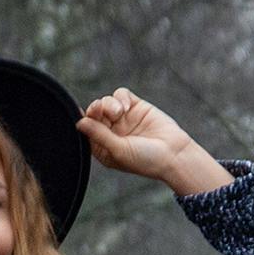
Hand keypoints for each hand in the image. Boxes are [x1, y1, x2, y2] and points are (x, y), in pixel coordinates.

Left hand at [79, 88, 231, 197]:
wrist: (174, 154)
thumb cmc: (146, 160)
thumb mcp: (118, 150)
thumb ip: (98, 135)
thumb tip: (79, 122)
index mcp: (103, 147)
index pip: (87, 130)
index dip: (84, 121)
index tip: (83, 115)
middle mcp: (111, 132)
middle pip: (94, 113)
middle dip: (95, 110)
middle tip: (100, 110)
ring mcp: (123, 119)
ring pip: (105, 102)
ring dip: (108, 104)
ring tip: (119, 112)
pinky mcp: (136, 106)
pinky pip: (120, 94)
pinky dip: (120, 98)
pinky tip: (126, 107)